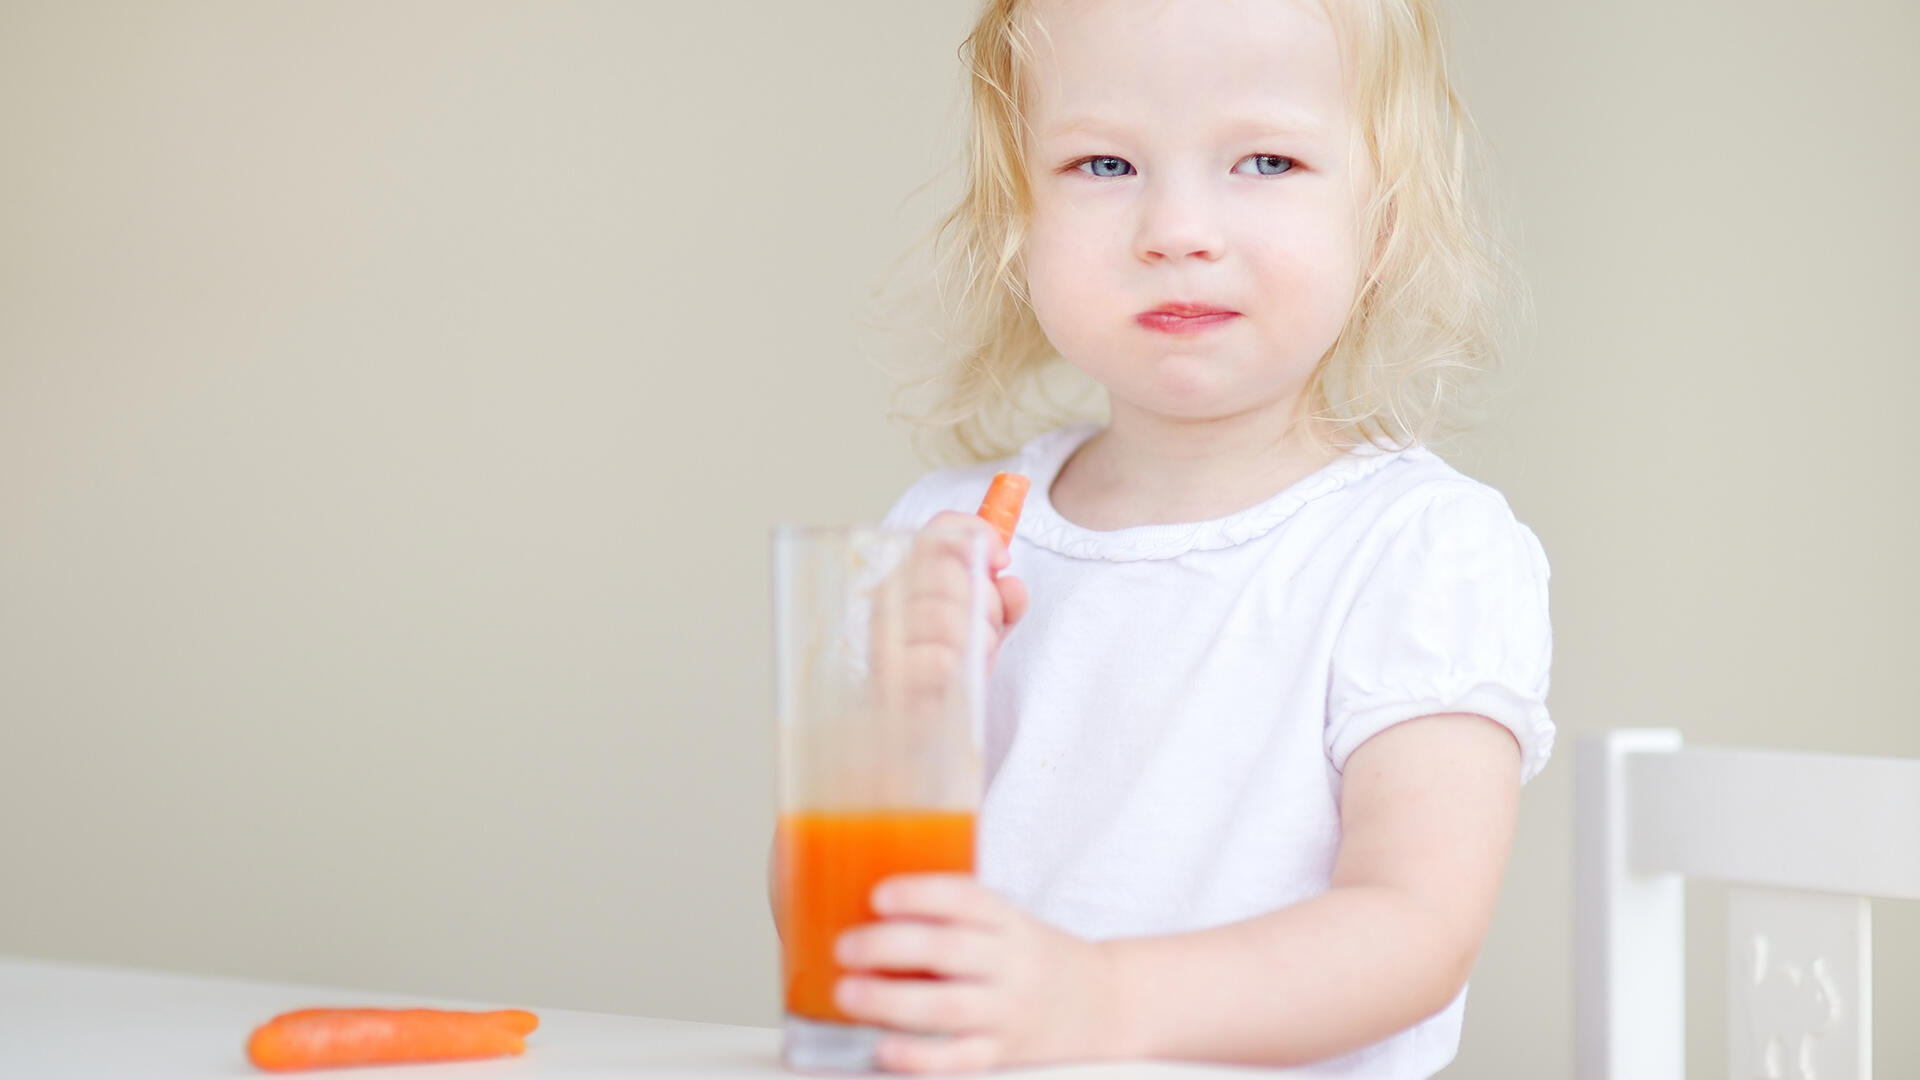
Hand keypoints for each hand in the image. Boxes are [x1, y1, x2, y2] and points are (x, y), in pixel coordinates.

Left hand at [832, 875, 1119, 1073]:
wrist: (1106, 1004)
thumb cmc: (1034, 958)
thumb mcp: (1008, 923)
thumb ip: (954, 918)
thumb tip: (869, 913)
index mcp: (1010, 922)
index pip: (965, 899)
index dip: (920, 894)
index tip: (878, 896)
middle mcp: (1012, 964)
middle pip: (949, 950)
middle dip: (890, 947)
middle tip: (845, 947)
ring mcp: (1010, 1011)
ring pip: (949, 1007)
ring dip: (892, 1002)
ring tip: (847, 995)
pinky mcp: (1005, 1054)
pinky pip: (961, 1059)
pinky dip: (919, 1056)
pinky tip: (884, 1048)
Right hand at [869, 512, 1027, 718]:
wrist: (913, 724)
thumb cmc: (947, 668)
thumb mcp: (986, 627)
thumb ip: (1005, 602)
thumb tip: (1013, 584)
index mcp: (908, 576)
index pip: (935, 531)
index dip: (976, 534)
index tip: (1003, 559)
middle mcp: (889, 598)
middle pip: (947, 573)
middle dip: (988, 602)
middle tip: (992, 627)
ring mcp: (884, 636)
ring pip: (945, 616)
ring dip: (980, 639)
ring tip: (977, 655)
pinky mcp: (889, 678)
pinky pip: (939, 659)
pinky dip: (958, 666)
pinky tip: (954, 675)